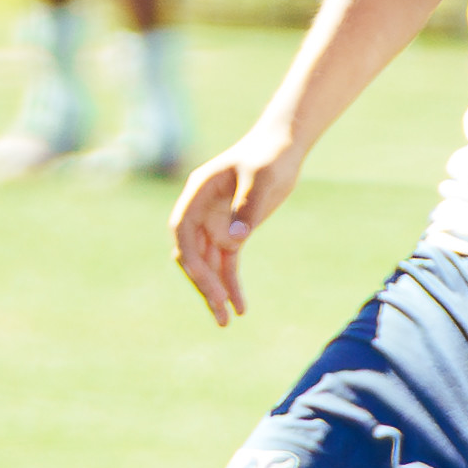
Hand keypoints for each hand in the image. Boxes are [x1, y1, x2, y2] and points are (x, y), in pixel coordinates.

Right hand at [171, 120, 310, 324]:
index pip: (183, 232)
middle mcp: (200, 210)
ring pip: (207, 263)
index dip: (192, 260)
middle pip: (192, 253)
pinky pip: (226, 262)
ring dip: (214, 291)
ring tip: (225, 322)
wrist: (283, 145)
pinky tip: (240, 308)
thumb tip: (232, 243)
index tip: (208, 284)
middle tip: (219, 311)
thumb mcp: (262, 180)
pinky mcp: (232, 231)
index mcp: (198, 193)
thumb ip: (247, 210)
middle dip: (203, 283)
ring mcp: (214, 222)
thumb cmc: (271, 156)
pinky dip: (231, 283)